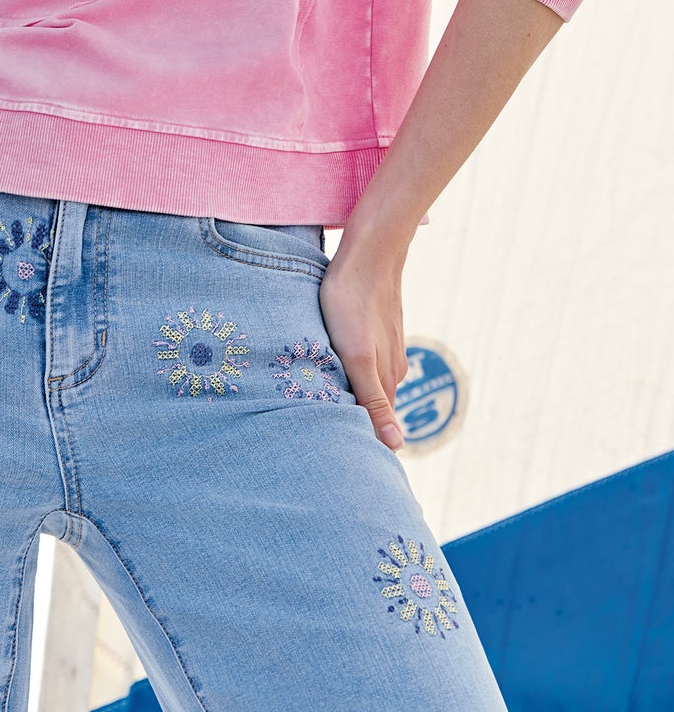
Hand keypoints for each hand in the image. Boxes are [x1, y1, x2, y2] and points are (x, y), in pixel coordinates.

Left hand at [318, 230, 408, 450]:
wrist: (369, 251)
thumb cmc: (353, 303)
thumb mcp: (357, 356)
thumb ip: (373, 400)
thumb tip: (396, 446)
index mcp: (387, 380)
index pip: (377, 426)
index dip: (359, 442)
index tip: (335, 459)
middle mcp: (390, 369)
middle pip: (371, 407)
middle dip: (350, 422)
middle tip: (316, 434)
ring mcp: (383, 348)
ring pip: (365, 382)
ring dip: (346, 395)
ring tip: (315, 405)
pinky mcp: (373, 330)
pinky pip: (361, 360)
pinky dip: (345, 370)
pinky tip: (327, 367)